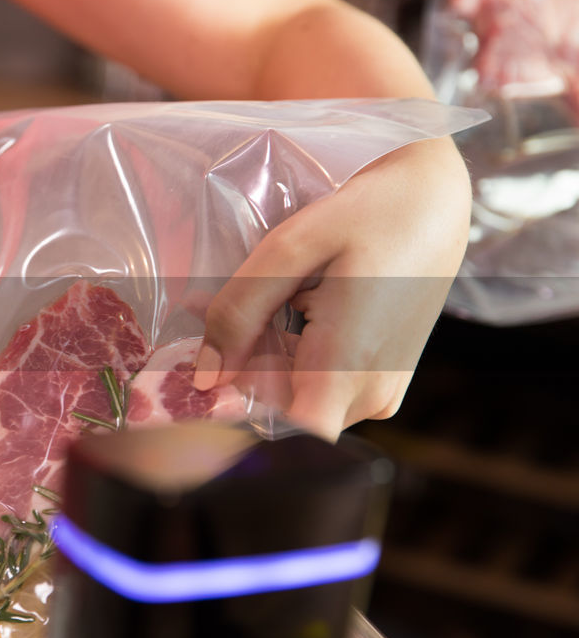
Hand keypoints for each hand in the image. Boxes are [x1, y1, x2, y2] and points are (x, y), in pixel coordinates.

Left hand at [193, 137, 471, 438]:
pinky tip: (281, 312)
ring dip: (260, 359)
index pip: (288, 434)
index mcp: (347, 367)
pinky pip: (319, 387)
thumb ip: (239, 312)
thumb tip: (206, 374)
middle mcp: (369, 394)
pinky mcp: (382, 381)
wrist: (432, 203)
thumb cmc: (366, 215)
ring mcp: (380, 392)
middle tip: (212, 312)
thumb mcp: (289, 249)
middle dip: (238, 370)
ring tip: (247, 303)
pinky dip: (288, 357)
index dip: (239, 412)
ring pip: (296, 400)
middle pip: (281, 414)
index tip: (212, 372)